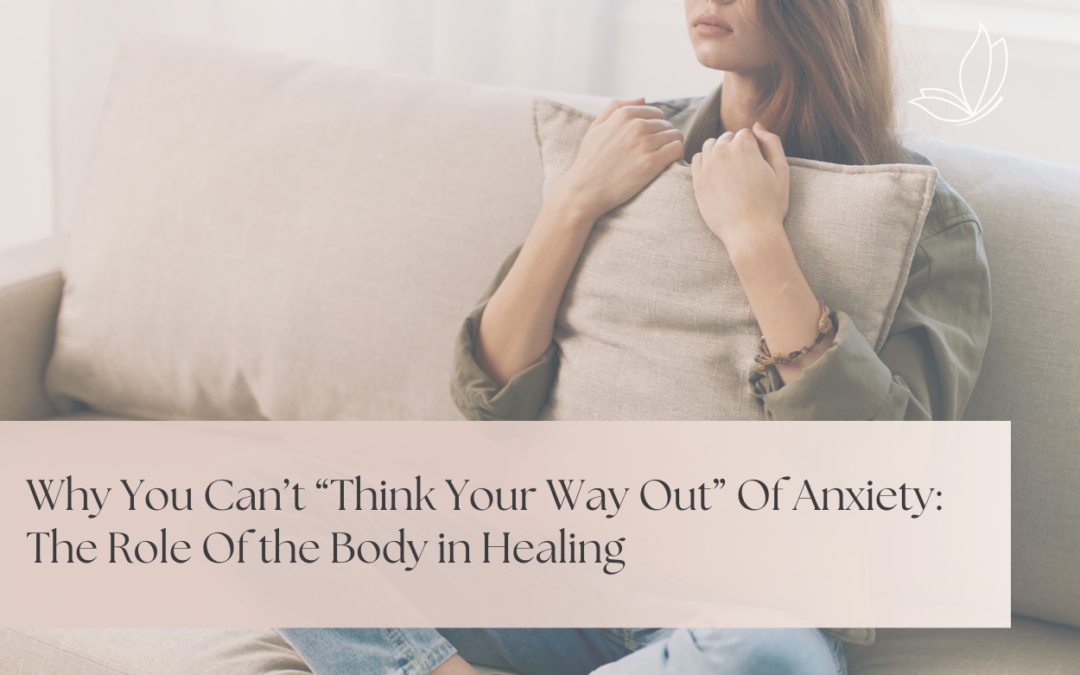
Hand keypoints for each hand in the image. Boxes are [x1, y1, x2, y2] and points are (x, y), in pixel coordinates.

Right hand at [556, 97, 684, 221]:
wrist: (585, 189)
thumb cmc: (590, 160)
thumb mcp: (596, 127)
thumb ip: (617, 107)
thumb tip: (643, 99)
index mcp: (624, 115)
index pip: (655, 113)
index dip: (655, 127)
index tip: (649, 141)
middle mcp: (636, 126)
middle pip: (666, 124)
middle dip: (663, 137)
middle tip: (653, 152)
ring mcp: (645, 144)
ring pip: (675, 136)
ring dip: (672, 146)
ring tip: (661, 158)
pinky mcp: (652, 163)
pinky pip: (677, 150)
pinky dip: (676, 155)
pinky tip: (667, 163)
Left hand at [690, 122, 789, 252]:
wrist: (750, 233)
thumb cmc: (770, 204)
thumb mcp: (781, 170)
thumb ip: (771, 142)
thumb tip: (756, 126)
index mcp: (744, 145)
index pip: (745, 134)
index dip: (753, 148)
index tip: (757, 165)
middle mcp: (722, 151)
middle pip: (727, 138)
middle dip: (735, 148)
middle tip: (745, 171)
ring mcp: (707, 166)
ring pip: (710, 146)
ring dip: (719, 152)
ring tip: (731, 172)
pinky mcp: (697, 181)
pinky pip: (697, 160)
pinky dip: (706, 162)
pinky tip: (716, 175)